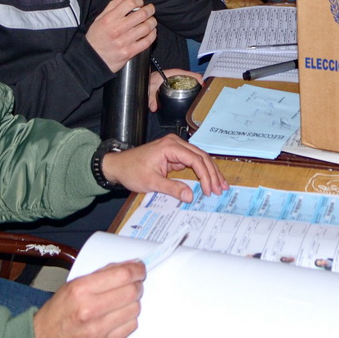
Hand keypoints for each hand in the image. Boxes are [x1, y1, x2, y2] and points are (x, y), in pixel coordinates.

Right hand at [34, 261, 143, 337]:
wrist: (45, 337)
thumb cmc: (59, 310)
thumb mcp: (74, 284)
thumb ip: (103, 273)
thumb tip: (131, 264)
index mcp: (82, 289)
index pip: (122, 275)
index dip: (137, 269)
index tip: (140, 268)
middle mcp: (90, 309)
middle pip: (132, 292)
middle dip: (137, 285)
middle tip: (133, 283)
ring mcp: (98, 329)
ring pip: (134, 309)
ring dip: (133, 302)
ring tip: (122, 301)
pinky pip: (131, 326)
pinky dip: (129, 319)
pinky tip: (118, 315)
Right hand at [85, 0, 156, 72]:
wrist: (92, 59)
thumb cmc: (96, 38)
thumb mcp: (99, 19)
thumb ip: (112, 6)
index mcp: (109, 19)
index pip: (129, 3)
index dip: (138, 0)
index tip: (140, 2)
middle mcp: (117, 29)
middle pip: (141, 14)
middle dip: (149, 9)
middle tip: (150, 9)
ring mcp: (124, 41)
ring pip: (146, 27)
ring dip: (152, 22)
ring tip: (152, 20)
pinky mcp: (130, 52)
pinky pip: (147, 41)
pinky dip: (152, 35)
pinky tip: (151, 32)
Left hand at [100, 134, 228, 201]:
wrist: (118, 166)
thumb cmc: (131, 171)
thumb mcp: (151, 182)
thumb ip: (172, 188)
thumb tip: (190, 196)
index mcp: (170, 146)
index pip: (195, 159)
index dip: (205, 175)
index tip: (209, 190)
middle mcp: (175, 143)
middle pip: (201, 156)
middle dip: (212, 173)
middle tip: (220, 188)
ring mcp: (175, 148)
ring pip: (199, 158)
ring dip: (210, 172)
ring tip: (220, 185)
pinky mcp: (174, 154)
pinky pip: (192, 161)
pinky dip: (202, 171)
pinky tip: (209, 180)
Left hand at [146, 68, 200, 111]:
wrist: (146, 78)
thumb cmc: (149, 79)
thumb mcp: (150, 87)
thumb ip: (151, 97)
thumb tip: (154, 108)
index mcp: (175, 73)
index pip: (192, 74)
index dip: (200, 80)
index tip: (205, 88)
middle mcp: (178, 75)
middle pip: (194, 79)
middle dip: (200, 86)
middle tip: (205, 96)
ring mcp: (178, 79)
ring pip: (191, 82)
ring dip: (197, 88)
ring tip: (201, 98)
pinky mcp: (177, 83)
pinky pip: (187, 85)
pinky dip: (191, 90)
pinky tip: (192, 98)